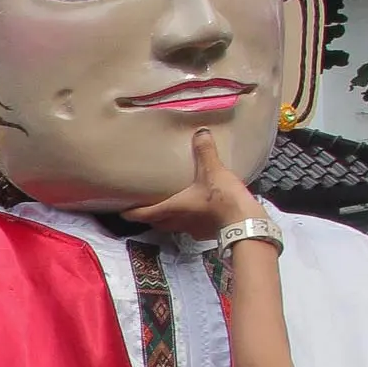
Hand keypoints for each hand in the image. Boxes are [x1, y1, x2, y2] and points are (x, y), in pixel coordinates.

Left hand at [133, 130, 266, 242]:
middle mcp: (179, 222)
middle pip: (157, 222)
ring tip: (168, 209)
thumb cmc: (222, 198)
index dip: (132, 213)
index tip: (123, 213)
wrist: (244, 223)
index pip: (145, 214)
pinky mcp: (206, 234)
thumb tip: (200, 132)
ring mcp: (192, 230)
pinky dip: (188, 222)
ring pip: (173, 227)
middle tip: (145, 208)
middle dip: (149, 217)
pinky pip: (191, 228)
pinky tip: (195, 214)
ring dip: (168, 220)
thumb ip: (204, 151)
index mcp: (173, 208)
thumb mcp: (212, 170)